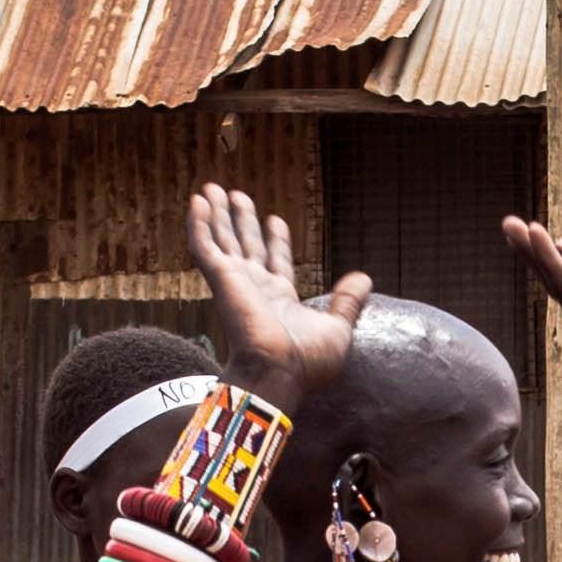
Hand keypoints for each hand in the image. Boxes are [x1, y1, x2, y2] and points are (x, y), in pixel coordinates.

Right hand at [179, 182, 370, 412]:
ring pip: (222, 240)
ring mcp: (236, 282)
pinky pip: (204, 246)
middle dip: (242, 221)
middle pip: (246, 245)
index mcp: (281, 299)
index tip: (275, 220)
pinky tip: (197, 201)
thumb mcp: (338, 327)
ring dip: (217, 214)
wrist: (279, 372)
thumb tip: (364, 278)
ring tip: (213, 189)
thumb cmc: (307, 362)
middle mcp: (255, 288)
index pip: (276, 262)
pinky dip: (198, 224)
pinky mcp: (221, 280)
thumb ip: (348, 301)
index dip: (275, 241)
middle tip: (236, 196)